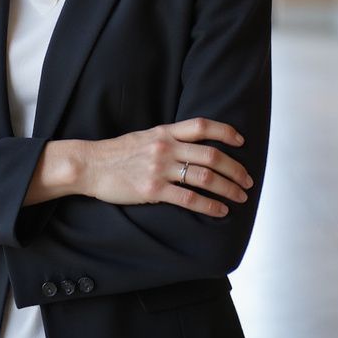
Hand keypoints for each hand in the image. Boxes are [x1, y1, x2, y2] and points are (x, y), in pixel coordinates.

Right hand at [78, 118, 252, 217]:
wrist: (90, 165)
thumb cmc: (115, 153)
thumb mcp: (144, 137)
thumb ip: (167, 140)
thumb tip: (189, 147)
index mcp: (164, 132)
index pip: (202, 126)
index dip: (225, 132)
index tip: (241, 141)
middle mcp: (165, 147)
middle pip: (211, 155)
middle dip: (235, 168)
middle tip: (247, 180)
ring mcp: (160, 168)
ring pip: (205, 177)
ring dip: (228, 188)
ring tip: (240, 197)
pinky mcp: (153, 190)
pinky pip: (189, 198)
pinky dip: (209, 205)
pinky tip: (220, 211)